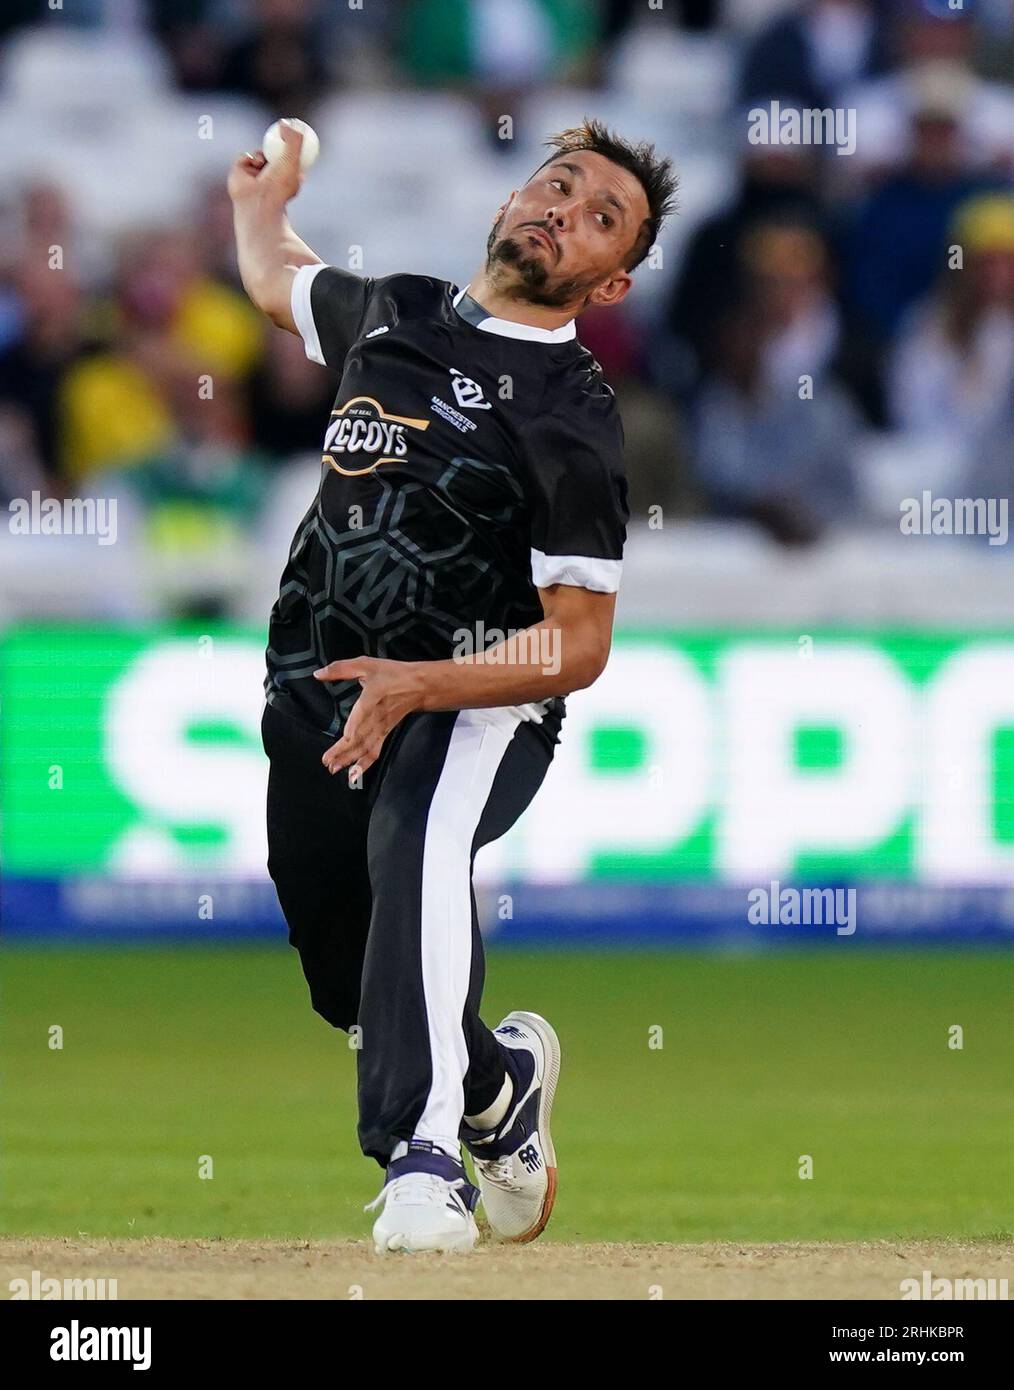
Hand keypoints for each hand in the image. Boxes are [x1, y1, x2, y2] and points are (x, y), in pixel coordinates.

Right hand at [227, 122, 303, 205]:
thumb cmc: (279, 185)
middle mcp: (271, 178)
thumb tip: (286, 122)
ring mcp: (255, 176)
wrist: (258, 201)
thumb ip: (294, 139)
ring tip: (264, 162)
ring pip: (257, 154)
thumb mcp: (293, 158)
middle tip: (278, 130)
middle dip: (274, 143)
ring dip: (260, 153)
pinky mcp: (240, 173)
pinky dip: (248, 158)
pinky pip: (243, 157)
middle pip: (273, 154)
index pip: (290, 158)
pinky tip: (252, 167)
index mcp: (288, 179)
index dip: (291, 145)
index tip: (292, 132)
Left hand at [314, 657, 425, 780]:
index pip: (365, 710)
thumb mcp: (366, 664)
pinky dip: (364, 764)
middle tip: (327, 761)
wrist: (418, 685)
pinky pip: (374, 751)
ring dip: (350, 760)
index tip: (348, 736)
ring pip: (366, 746)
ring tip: (334, 769)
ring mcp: (382, 726)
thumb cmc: (392, 673)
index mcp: (374, 694)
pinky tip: (354, 775)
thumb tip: (318, 674)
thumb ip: (340, 669)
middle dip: (344, 750)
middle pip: (361, 735)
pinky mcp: (384, 732)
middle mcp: (378, 714)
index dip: (357, 723)